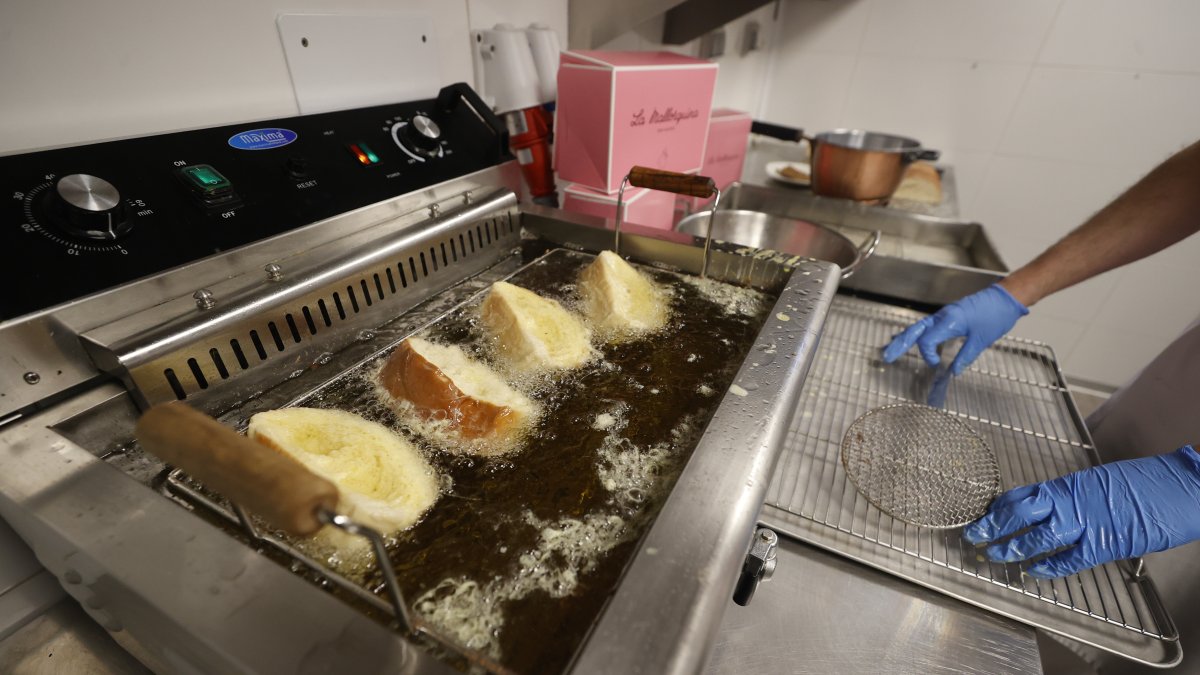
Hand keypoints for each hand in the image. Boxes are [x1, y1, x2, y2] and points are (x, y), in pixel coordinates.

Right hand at [881, 284, 1027, 374]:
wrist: (1007, 297)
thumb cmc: (996, 315)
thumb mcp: (982, 340)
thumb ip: (965, 356)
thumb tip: (954, 371)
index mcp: (949, 321)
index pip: (927, 340)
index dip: (927, 355)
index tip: (937, 364)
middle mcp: (943, 316)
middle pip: (915, 330)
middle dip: (900, 344)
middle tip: (887, 355)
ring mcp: (946, 314)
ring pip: (920, 326)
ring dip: (907, 338)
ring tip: (894, 347)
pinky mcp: (951, 314)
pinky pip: (929, 324)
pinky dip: (919, 333)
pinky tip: (916, 338)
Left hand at [963, 446, 1199, 577]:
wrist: (1178, 487)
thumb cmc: (1142, 483)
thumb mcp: (1097, 482)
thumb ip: (1071, 495)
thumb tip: (1051, 506)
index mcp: (1067, 485)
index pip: (1022, 494)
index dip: (998, 506)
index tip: (982, 514)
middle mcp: (1070, 501)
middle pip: (1019, 513)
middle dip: (993, 525)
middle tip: (972, 535)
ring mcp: (1085, 523)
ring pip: (1037, 537)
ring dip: (1013, 547)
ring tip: (994, 555)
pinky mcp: (1103, 544)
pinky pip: (1069, 558)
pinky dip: (1049, 566)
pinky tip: (1034, 571)